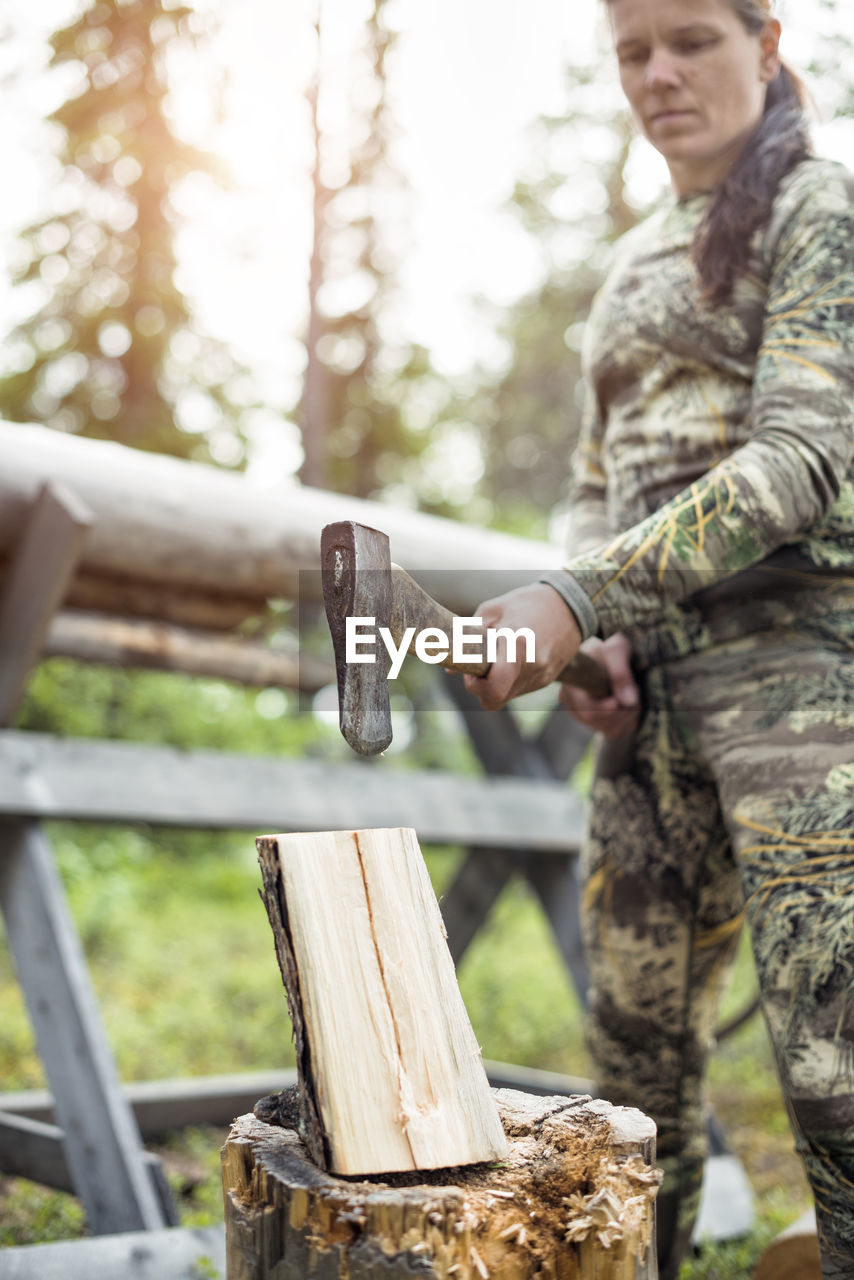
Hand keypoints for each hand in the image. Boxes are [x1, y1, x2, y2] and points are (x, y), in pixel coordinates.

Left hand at [462, 583, 582, 711]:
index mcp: (517, 644)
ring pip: (506, 698)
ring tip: (497, 660)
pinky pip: (519, 690)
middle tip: (480, 668)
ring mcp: (541, 676)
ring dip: (494, 686)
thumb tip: (451, 669)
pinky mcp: (546, 680)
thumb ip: (470, 637)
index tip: (472, 669)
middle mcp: (532, 665)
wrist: (571, 605)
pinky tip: (511, 661)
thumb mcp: (493, 609)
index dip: (474, 685)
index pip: (492, 688)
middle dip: (480, 689)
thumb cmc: (528, 602)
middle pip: (494, 700)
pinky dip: (508, 682)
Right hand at [559, 633, 639, 738]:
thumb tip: (627, 701)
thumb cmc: (612, 645)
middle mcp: (571, 702)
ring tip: (633, 693)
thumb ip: (620, 672)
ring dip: (629, 714)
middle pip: (599, 722)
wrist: (614, 653)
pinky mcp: (595, 722)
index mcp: (570, 684)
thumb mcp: (617, 650)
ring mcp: (582, 714)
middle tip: (635, 690)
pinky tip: (629, 703)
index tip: (624, 697)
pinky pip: (614, 732)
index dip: (609, 709)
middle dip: (623, 710)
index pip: (588, 710)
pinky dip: (628, 721)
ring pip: (609, 729)